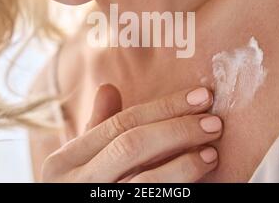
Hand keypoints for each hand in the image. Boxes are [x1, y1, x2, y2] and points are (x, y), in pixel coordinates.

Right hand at [41, 85, 221, 182]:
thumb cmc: (82, 188)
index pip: (120, 123)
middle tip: (213, 122)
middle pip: (132, 145)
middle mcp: (75, 183)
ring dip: (184, 164)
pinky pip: (151, 201)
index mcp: (64, 160)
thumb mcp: (80, 161)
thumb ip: (98, 127)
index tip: (199, 96)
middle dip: (177, 129)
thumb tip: (107, 87)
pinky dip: (178, 187)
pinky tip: (198, 179)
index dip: (164, 107)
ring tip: (211, 152)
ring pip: (144, 181)